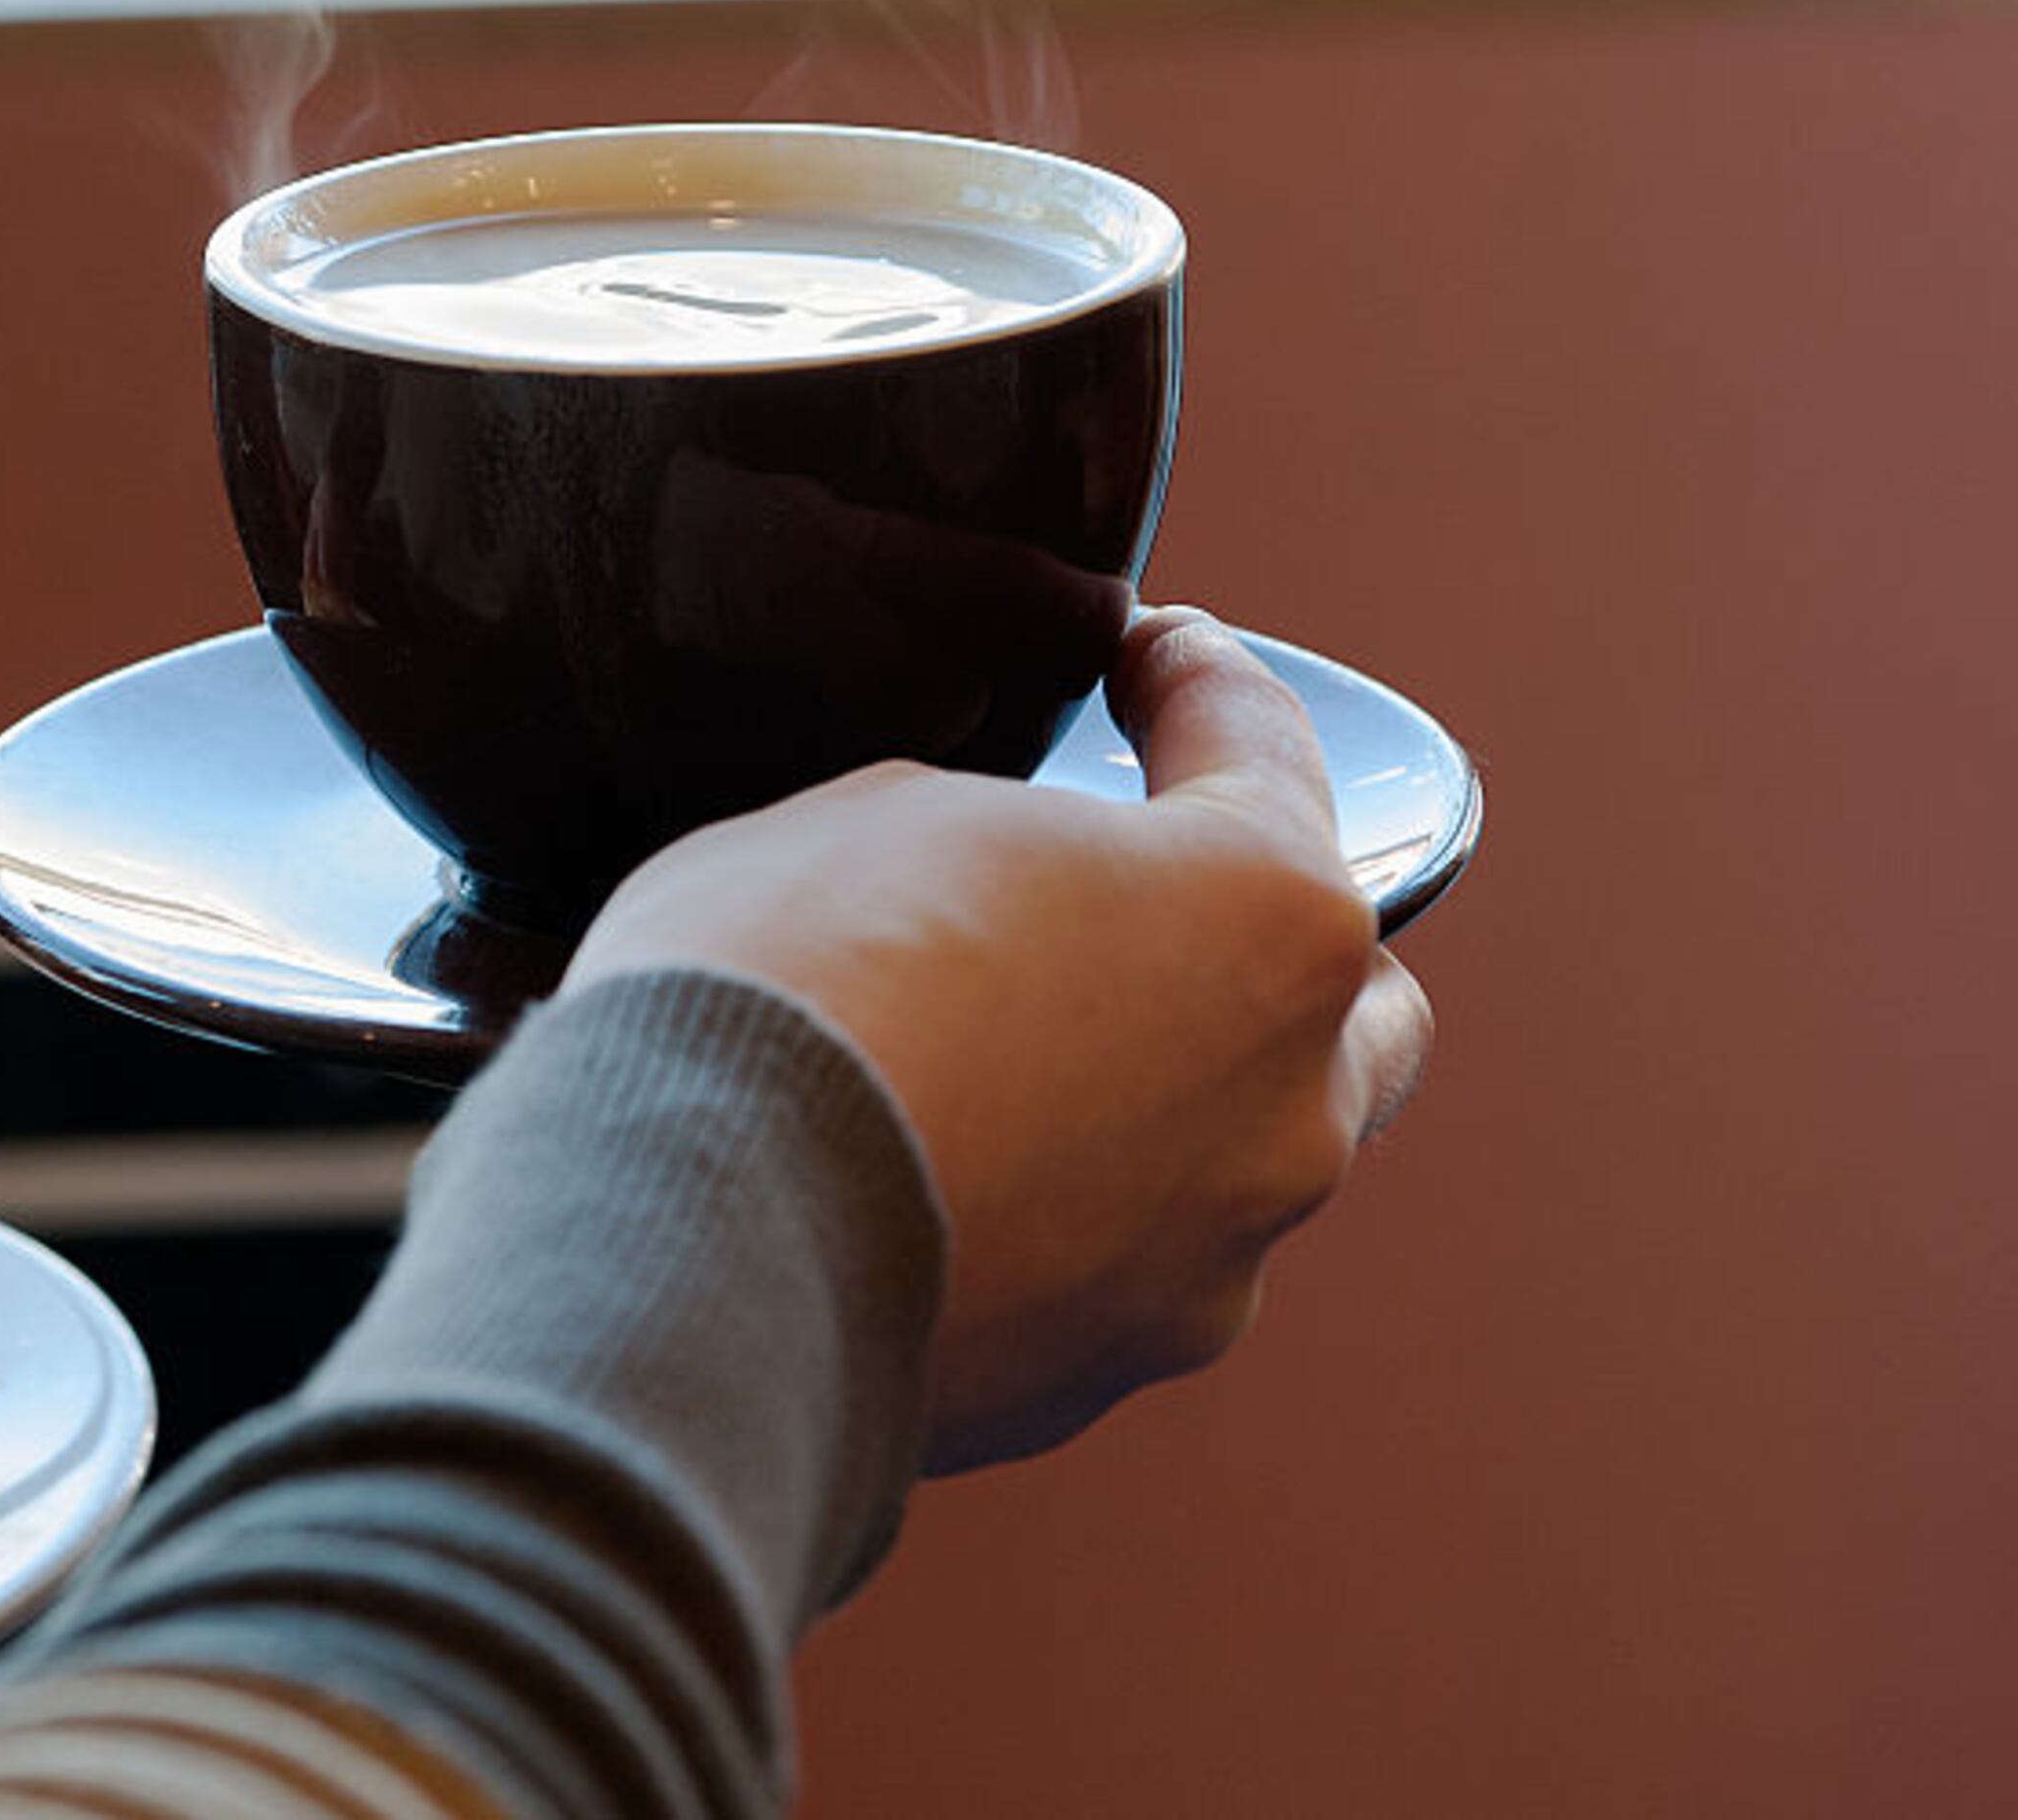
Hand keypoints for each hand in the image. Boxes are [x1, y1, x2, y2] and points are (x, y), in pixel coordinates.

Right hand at [562, 608, 1433, 1472]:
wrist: (688, 1241)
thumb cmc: (781, 987)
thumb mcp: (873, 813)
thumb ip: (989, 832)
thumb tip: (987, 886)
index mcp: (1266, 910)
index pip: (1261, 742)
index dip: (1192, 676)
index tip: (1156, 657)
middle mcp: (1290, 1100)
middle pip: (1346, 996)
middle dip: (1258, 941)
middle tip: (1138, 903)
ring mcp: (1210, 1263)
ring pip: (1241, 1160)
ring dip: (1160, 1102)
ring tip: (1017, 1070)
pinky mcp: (1100, 1379)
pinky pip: (1112, 1274)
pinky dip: (1054, 1224)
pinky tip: (937, 1188)